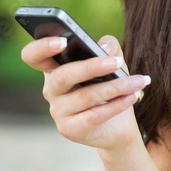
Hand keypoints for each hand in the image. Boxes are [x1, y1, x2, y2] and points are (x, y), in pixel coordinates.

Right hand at [21, 34, 150, 151]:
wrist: (118, 125)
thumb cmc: (110, 86)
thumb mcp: (112, 61)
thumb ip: (108, 47)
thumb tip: (103, 48)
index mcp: (53, 68)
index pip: (33, 56)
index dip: (42, 47)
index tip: (62, 41)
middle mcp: (50, 90)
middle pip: (61, 76)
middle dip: (90, 67)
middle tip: (116, 62)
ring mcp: (58, 112)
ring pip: (84, 96)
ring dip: (115, 87)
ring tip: (137, 81)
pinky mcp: (70, 130)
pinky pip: (93, 116)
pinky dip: (115, 105)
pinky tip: (132, 96)